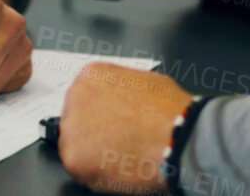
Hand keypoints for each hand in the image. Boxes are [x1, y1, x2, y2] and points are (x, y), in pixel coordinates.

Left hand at [58, 63, 191, 193]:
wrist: (178, 136)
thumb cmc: (170, 112)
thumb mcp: (145, 81)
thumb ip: (121, 88)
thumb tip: (121, 100)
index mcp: (92, 75)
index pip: (84, 97)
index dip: (99, 115)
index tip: (109, 125)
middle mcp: (75, 96)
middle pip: (76, 120)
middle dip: (93, 134)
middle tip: (117, 143)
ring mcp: (71, 127)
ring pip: (75, 146)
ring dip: (93, 154)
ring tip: (121, 156)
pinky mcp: (73, 156)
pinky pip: (80, 170)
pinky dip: (96, 174)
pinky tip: (118, 168)